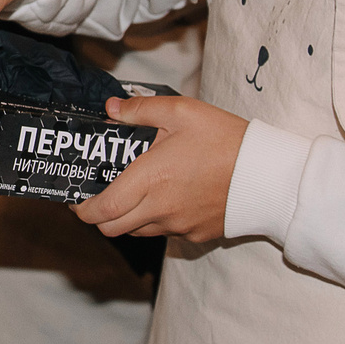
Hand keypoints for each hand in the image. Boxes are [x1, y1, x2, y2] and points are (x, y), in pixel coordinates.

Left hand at [75, 95, 246, 242]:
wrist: (269, 174)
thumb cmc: (226, 140)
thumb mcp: (182, 112)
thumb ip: (141, 109)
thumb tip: (111, 109)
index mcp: (150, 181)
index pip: (102, 210)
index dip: (82, 209)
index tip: (75, 199)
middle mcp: (160, 210)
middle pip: (113, 229)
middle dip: (100, 216)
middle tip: (100, 195)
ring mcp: (179, 225)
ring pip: (139, 231)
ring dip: (128, 217)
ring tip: (134, 192)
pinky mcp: (198, 234)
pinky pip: (166, 233)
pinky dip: (158, 220)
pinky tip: (168, 197)